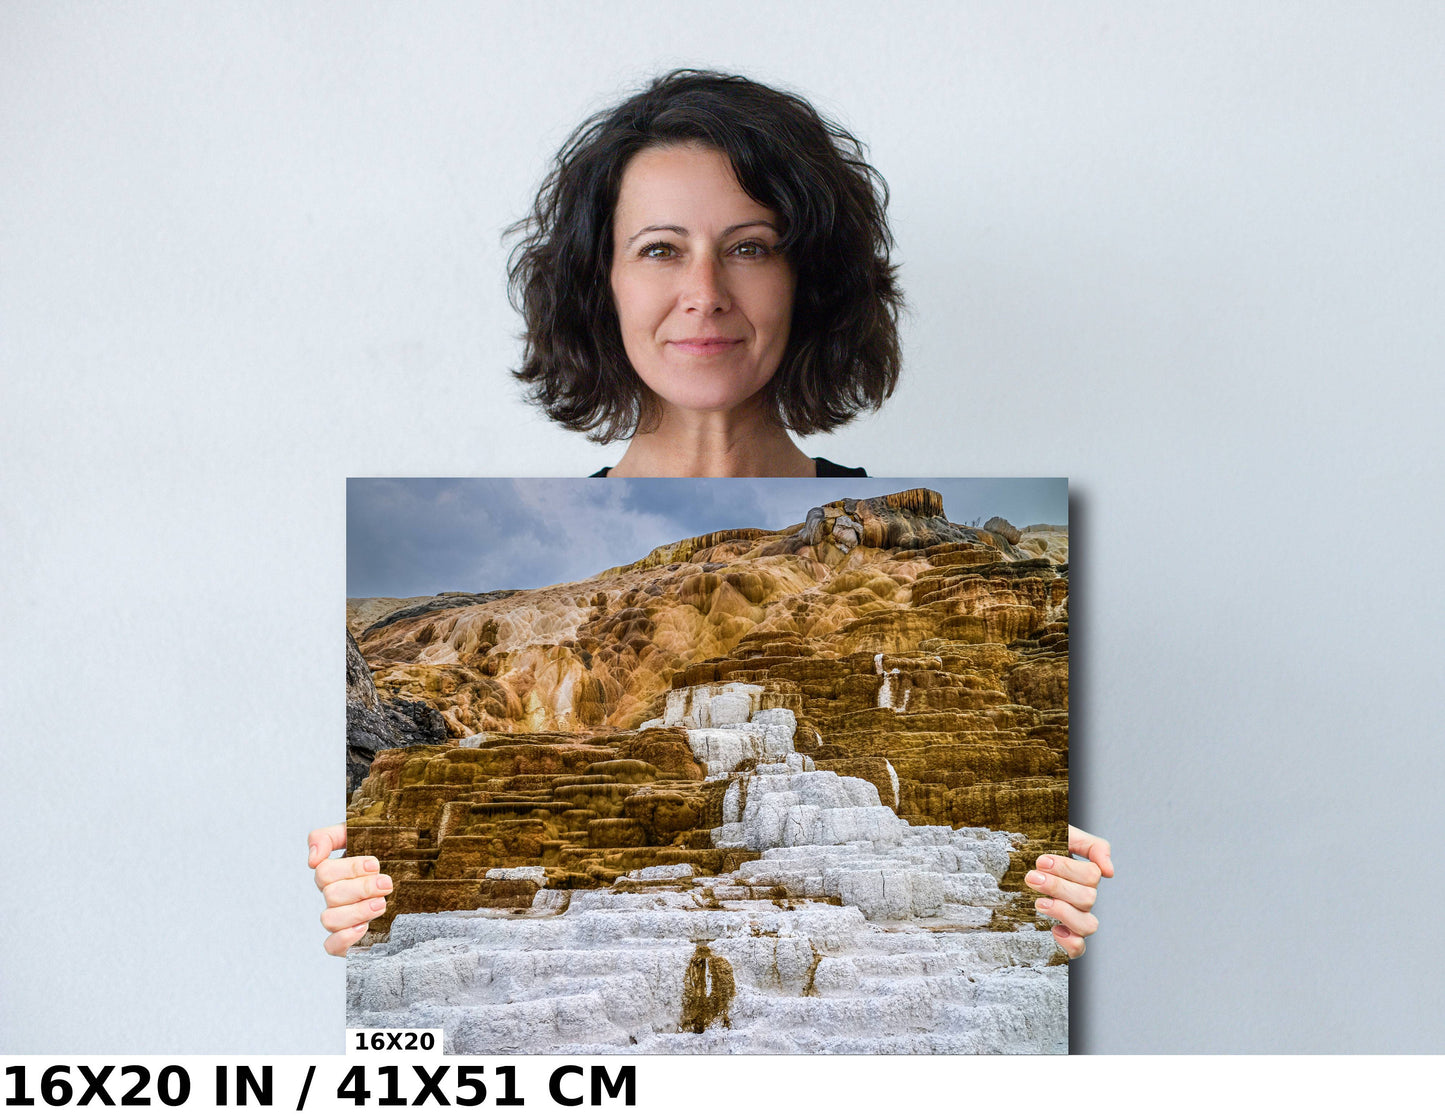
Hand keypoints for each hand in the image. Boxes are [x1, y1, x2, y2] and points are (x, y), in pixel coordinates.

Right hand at [308, 823, 392, 956]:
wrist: (419, 878)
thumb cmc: (388, 854)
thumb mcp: (364, 833)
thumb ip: (330, 836)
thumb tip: (312, 859)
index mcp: (336, 873)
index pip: (324, 871)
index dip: (349, 868)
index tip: (375, 864)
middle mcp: (335, 896)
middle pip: (331, 894)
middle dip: (361, 888)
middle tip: (386, 884)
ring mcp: (341, 919)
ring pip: (329, 919)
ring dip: (357, 911)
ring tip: (382, 904)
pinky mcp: (350, 940)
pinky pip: (331, 946)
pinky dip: (344, 938)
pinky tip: (364, 928)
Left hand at [1025, 825, 1113, 959]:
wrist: (1012, 859)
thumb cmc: (1039, 846)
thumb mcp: (1065, 835)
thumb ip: (1092, 846)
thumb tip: (1110, 872)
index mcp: (1085, 875)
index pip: (1092, 875)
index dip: (1067, 868)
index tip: (1041, 861)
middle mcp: (1083, 898)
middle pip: (1088, 898)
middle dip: (1057, 886)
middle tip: (1032, 877)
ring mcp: (1074, 918)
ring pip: (1088, 925)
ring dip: (1063, 912)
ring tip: (1039, 902)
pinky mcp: (1063, 935)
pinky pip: (1078, 949)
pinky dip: (1070, 942)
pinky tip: (1054, 930)